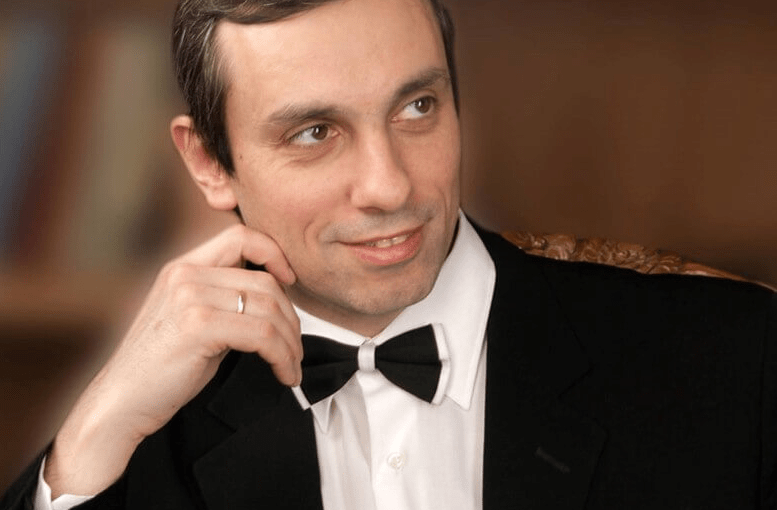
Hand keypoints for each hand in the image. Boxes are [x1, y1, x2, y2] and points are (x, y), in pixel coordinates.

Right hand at [44, 225, 299, 497]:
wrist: (121, 403)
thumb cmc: (161, 367)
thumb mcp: (193, 319)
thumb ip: (224, 298)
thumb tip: (275, 296)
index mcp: (183, 267)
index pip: (242, 236)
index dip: (274, 253)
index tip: (291, 282)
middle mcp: (185, 275)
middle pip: (265, 282)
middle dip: (290, 318)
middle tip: (295, 347)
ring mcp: (190, 298)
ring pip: (269, 309)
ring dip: (290, 342)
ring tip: (292, 365)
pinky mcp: (198, 326)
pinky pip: (263, 335)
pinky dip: (283, 357)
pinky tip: (285, 374)